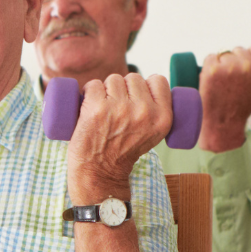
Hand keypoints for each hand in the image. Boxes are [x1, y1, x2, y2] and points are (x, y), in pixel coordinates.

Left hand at [67, 73, 172, 204]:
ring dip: (105, 90)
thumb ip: (154, 112)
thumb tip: (149, 85)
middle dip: (123, 89)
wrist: (100, 173)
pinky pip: (93, 85)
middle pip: (133, 77)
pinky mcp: (97, 108)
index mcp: (162, 117)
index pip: (158, 80)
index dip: (145, 86)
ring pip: (113, 79)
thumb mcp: (152, 134)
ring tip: (103, 111)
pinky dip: (87, 93)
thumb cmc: (122, 152)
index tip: (135, 98)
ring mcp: (120, 108)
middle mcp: (144, 112)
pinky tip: (89, 108)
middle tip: (116, 110)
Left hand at [198, 44, 250, 151]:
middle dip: (233, 59)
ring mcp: (230, 67)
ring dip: (220, 62)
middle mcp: (248, 67)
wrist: (222, 123)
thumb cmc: (239, 108)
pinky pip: (210, 57)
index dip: (248, 53)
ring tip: (220, 81)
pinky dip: (208, 65)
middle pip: (238, 50)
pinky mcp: (212, 70)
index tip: (243, 60)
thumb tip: (250, 55)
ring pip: (223, 53)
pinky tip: (211, 78)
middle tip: (229, 78)